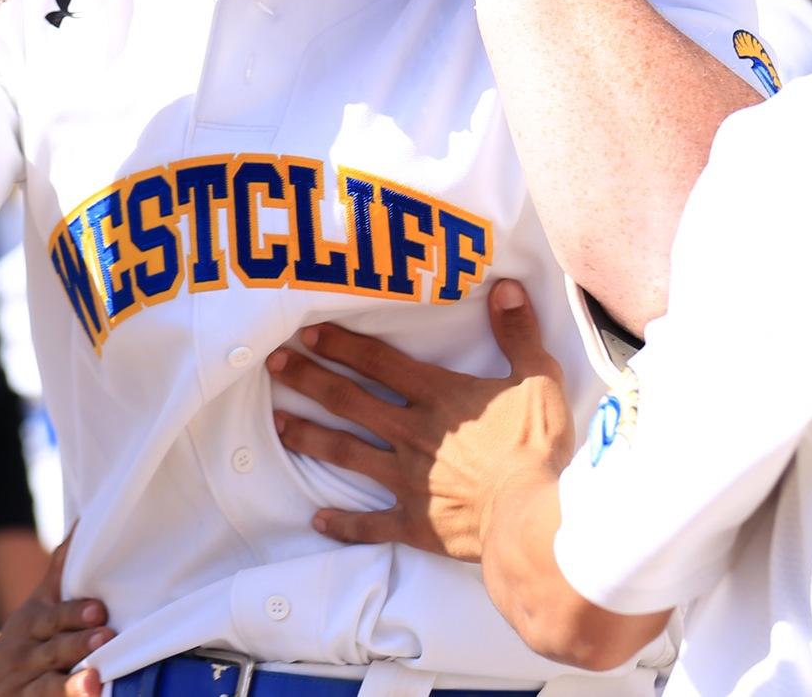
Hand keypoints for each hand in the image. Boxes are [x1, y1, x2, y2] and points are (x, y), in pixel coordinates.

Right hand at [0, 534, 113, 696]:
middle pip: (54, 651)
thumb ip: (59, 573)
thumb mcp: (35, 608)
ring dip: (70, 687)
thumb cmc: (22, 640)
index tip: (99, 610)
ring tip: (93, 683)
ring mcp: (22, 687)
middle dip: (78, 645)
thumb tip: (83, 526)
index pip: (54, 618)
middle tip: (106, 637)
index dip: (75, 614)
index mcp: (30, 624)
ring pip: (47, 688)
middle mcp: (24, 656)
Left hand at [268, 279, 576, 561]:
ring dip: (309, 437)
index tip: (307, 332)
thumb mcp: (538, 378)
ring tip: (277, 424)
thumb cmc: (537, 447)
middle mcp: (412, 433)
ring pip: (346, 453)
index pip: (379, 362)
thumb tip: (507, 287)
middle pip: (349, 401)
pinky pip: (370, 524)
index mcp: (438, 397)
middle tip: (273, 365)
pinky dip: (343, 523)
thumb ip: (519, 332)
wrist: (530, 517)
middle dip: (308, 380)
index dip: (342, 345)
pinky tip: (317, 518)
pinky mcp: (414, 523)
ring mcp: (408, 480)